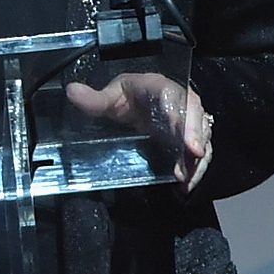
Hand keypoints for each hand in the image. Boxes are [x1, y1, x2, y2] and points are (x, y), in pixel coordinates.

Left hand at [65, 72, 212, 192]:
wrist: (139, 101)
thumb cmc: (128, 96)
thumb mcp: (110, 95)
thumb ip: (94, 98)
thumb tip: (72, 91)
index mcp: (161, 88)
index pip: (175, 99)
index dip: (183, 117)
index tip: (184, 135)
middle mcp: (182, 103)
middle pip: (195, 119)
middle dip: (196, 137)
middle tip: (194, 156)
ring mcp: (188, 122)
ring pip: (201, 138)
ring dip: (197, 159)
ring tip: (187, 179)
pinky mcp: (188, 139)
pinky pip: (198, 153)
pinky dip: (195, 169)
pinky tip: (186, 185)